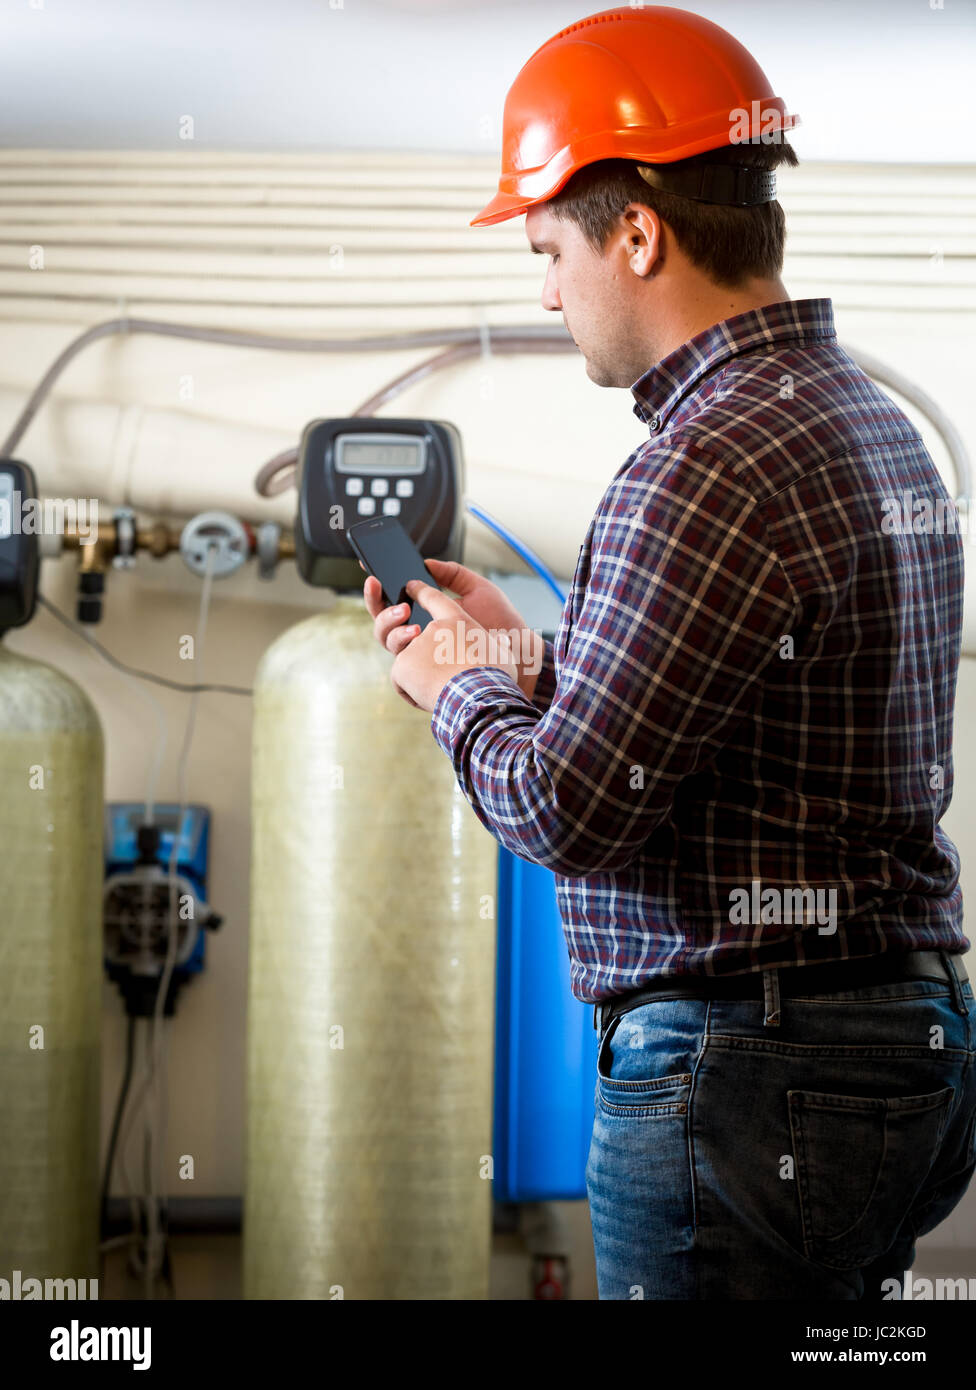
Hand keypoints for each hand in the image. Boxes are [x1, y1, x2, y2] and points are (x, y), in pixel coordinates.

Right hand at [361, 557, 544, 701]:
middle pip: (382, 621)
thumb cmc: (501, 623)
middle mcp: (420, 635)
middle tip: (382, 586)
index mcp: (428, 614)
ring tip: (406, 612)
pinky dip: (402, 645)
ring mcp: (421, 655)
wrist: (520, 653)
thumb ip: (452, 573)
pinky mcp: (426, 674)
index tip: (371, 570)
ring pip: (387, 640)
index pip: (394, 601)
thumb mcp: (478, 589)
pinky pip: (400, 662)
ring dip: (389, 623)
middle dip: (376, 603)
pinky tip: (415, 633)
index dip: (378, 588)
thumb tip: (425, 562)